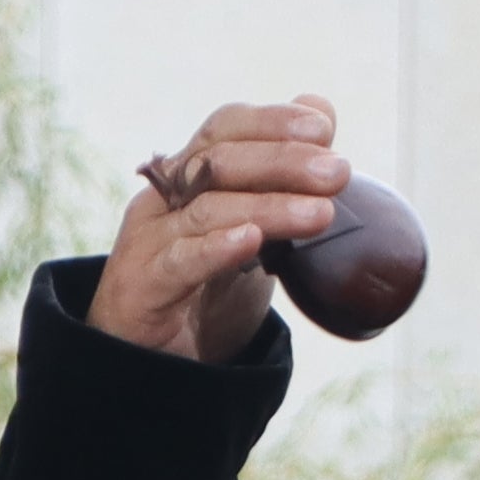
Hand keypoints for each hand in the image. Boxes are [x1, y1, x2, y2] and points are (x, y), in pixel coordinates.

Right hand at [90, 99, 344, 362]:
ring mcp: (147, 244)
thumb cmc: (203, 293)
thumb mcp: (252, 230)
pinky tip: (250, 241)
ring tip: (321, 215)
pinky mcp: (140, 289)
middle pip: (217, 162)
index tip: (324, 128)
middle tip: (339, 173)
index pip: (224, 130)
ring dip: (270, 207)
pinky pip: (178, 262)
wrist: (152, 369)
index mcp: (186, 181)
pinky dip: (215, 248)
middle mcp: (162, 202)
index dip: (272, 122)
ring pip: (207, 211)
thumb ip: (284, 177)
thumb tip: (322, 110)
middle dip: (283, 162)